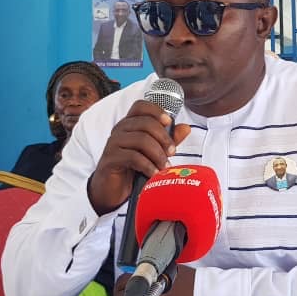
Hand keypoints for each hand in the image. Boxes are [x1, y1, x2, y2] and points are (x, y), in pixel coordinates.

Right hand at [88, 100, 190, 214]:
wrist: (112, 189)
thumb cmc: (132, 167)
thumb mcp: (153, 152)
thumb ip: (168, 139)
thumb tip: (186, 128)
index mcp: (129, 124)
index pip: (140, 106)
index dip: (156, 110)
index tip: (168, 122)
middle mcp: (120, 130)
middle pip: (146, 123)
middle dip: (164, 137)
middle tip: (172, 152)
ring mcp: (113, 143)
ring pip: (141, 139)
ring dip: (158, 153)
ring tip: (164, 166)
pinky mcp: (110, 159)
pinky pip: (133, 157)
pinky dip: (148, 165)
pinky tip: (154, 173)